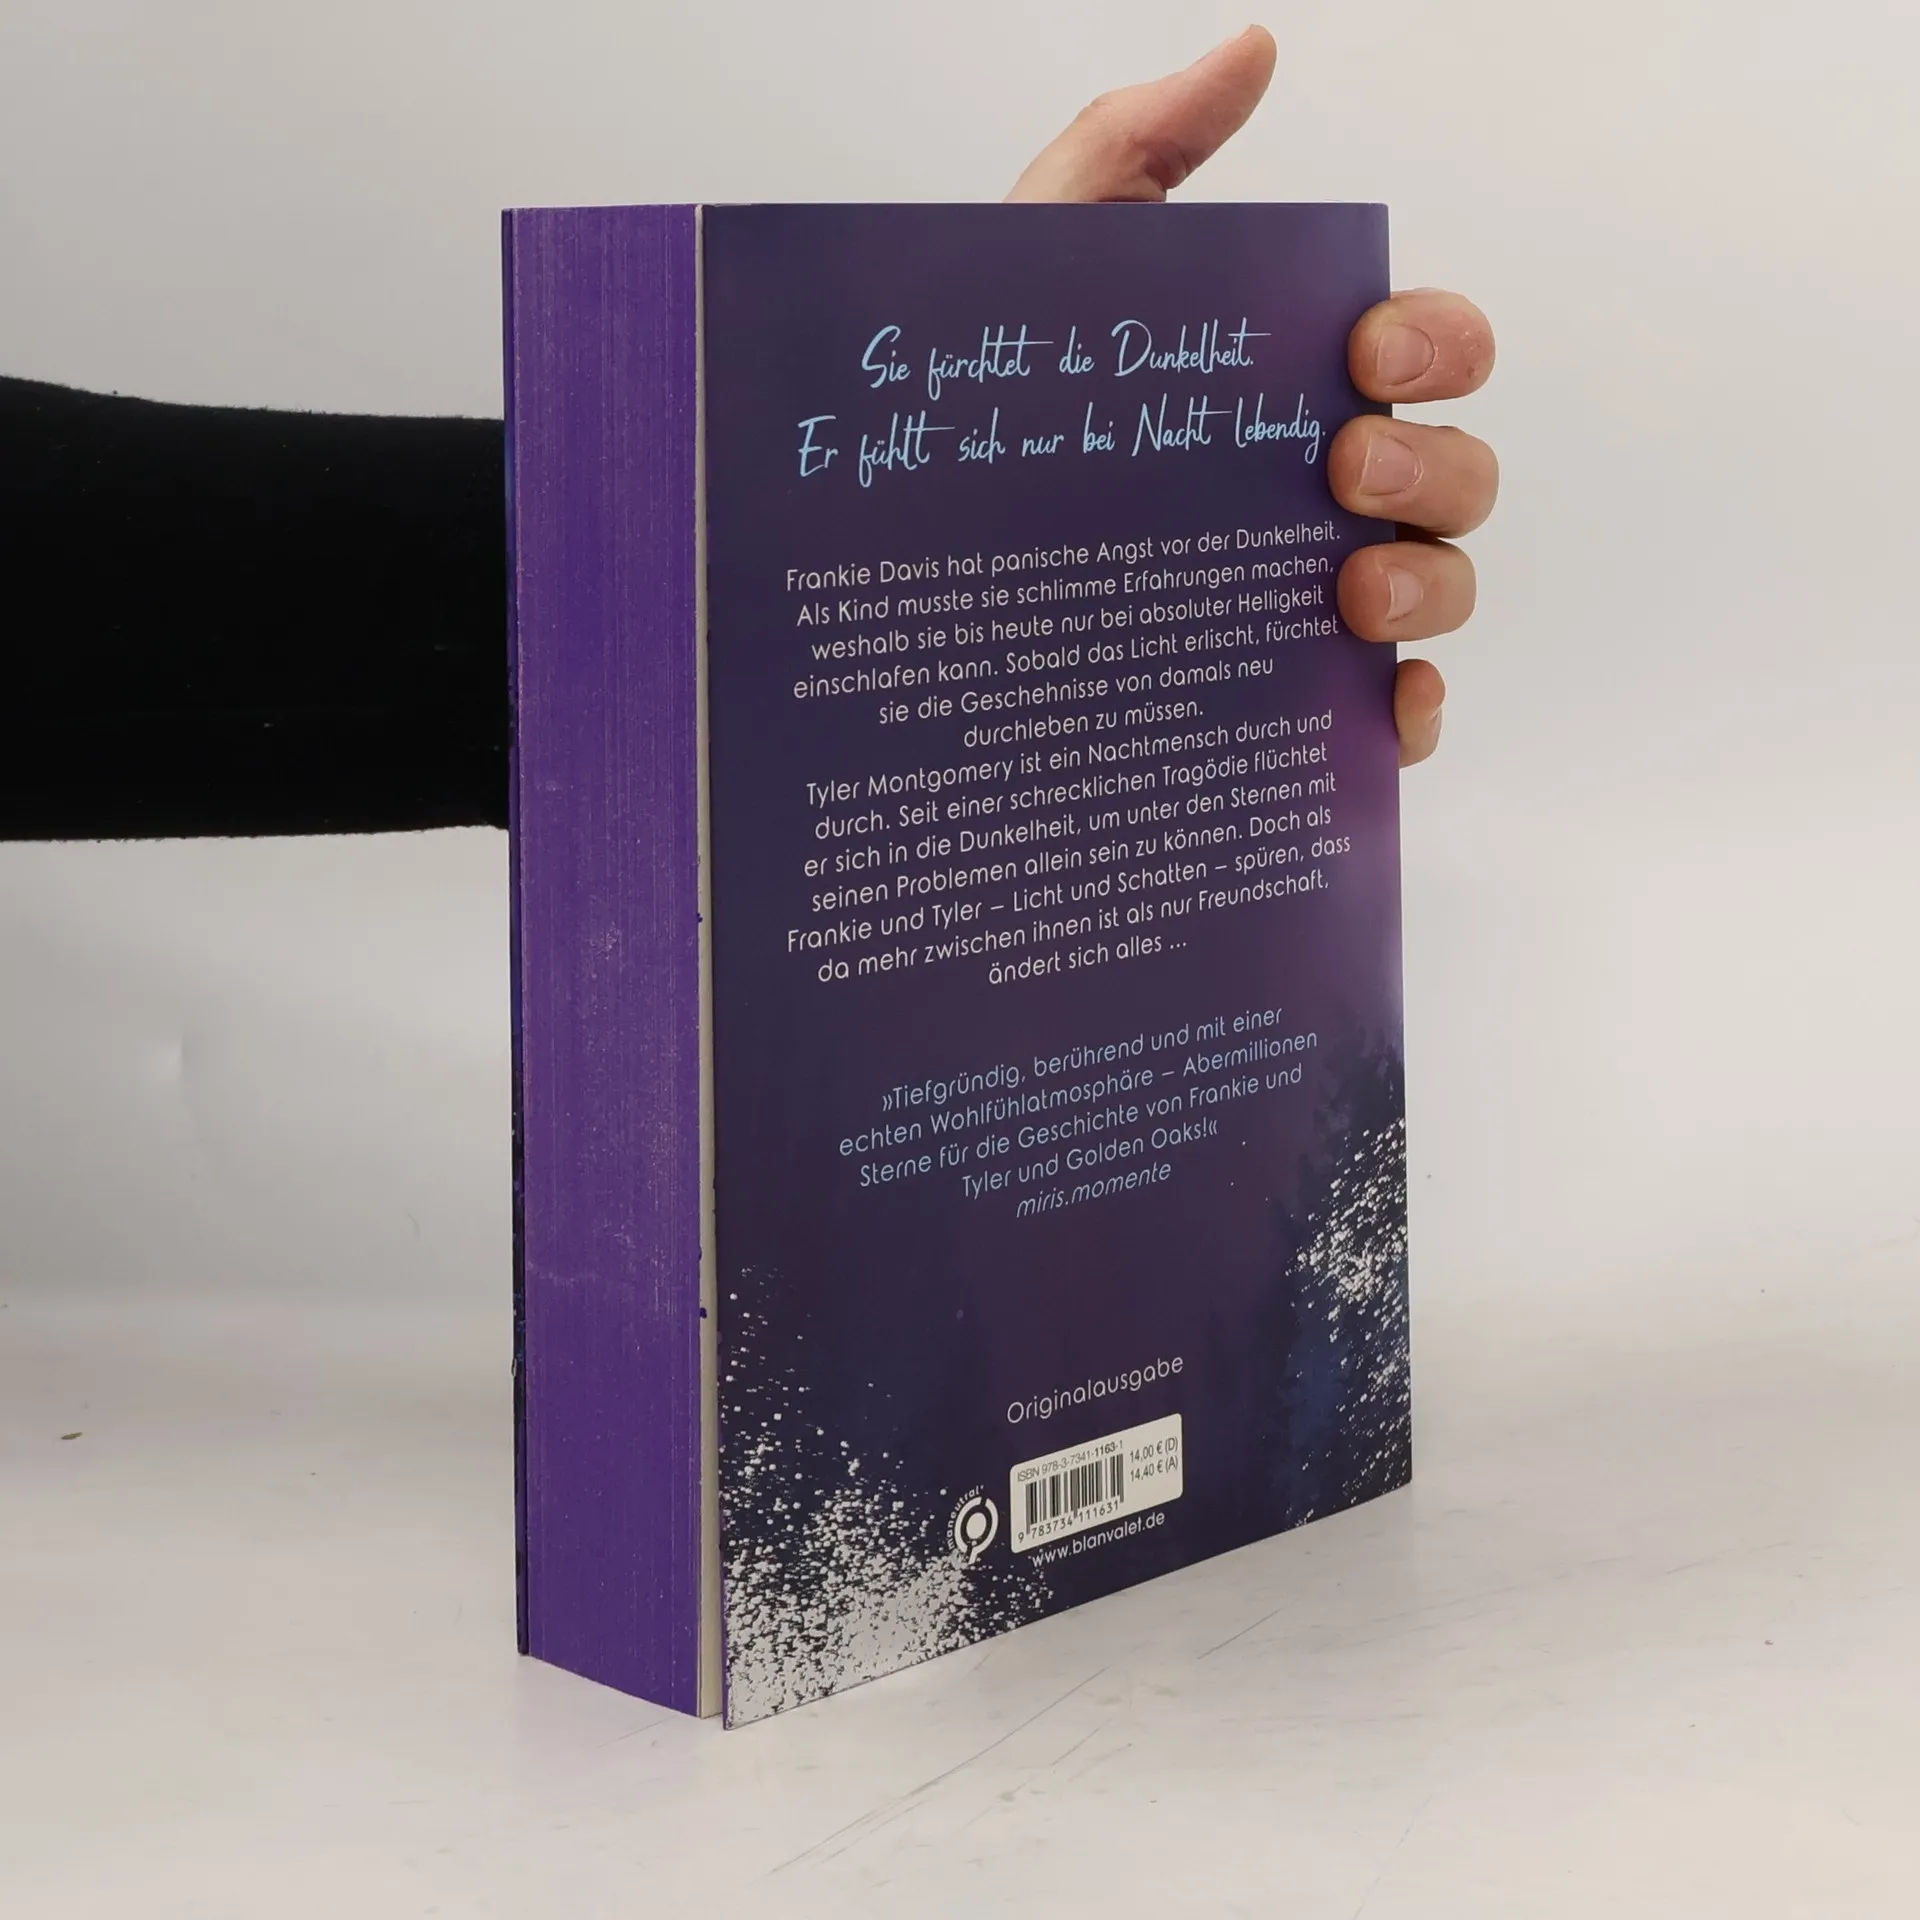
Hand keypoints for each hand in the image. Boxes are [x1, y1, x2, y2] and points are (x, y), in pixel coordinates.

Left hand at [1009, 26, 1496, 767]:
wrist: (898, 562)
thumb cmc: (981, 410)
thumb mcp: (1041, 263)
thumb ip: (1136, 149)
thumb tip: (1252, 46)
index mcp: (1291, 390)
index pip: (1426, 353)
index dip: (1435, 343)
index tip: (1364, 355)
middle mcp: (1320, 496)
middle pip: (1454, 473)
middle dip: (1431, 463)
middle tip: (1342, 468)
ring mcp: (1311, 605)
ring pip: (1439, 589)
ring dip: (1427, 584)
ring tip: (1346, 594)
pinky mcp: (1287, 703)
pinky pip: (1385, 718)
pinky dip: (1405, 715)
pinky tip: (1380, 707)